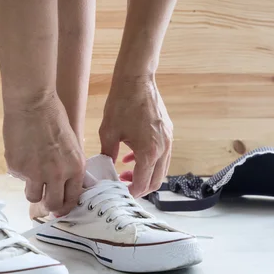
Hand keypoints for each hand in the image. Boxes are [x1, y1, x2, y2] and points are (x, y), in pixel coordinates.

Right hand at [3, 92, 84, 215]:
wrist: (32, 103)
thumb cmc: (54, 118)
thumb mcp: (72, 144)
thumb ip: (70, 167)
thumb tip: (64, 186)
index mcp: (75, 168)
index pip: (72, 198)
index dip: (65, 206)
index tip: (60, 208)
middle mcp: (57, 174)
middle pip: (52, 204)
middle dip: (48, 205)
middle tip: (44, 200)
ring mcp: (35, 172)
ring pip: (32, 196)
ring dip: (32, 189)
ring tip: (31, 172)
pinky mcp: (17, 167)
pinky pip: (18, 177)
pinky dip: (20, 169)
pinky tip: (22, 151)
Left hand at [99, 75, 172, 197]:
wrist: (136, 80)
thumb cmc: (122, 103)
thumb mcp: (108, 132)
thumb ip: (108, 154)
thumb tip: (105, 168)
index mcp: (149, 152)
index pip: (142, 184)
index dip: (130, 192)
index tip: (119, 193)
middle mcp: (163, 149)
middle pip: (156, 181)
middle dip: (140, 188)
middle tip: (123, 187)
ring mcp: (168, 140)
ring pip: (161, 169)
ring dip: (145, 175)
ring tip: (126, 173)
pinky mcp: (168, 132)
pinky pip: (162, 155)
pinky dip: (149, 161)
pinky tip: (132, 157)